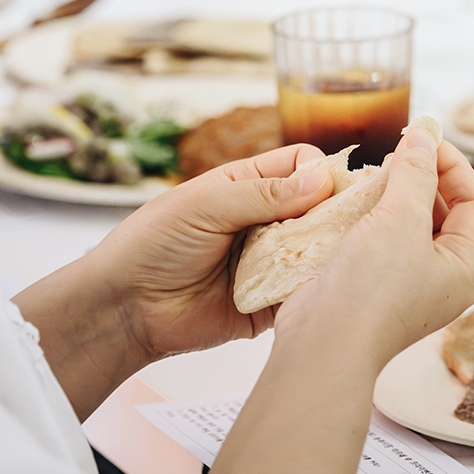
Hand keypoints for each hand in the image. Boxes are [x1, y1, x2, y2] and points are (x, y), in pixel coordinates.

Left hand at [91, 144, 334, 359]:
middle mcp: (265, 220)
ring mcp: (269, 261)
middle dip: (335, 213)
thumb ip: (263, 194)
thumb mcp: (207, 205)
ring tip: (337, 257)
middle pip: (319, 207)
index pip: (301, 165)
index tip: (334, 190)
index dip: (323, 171)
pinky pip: (303, 292)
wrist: (125, 308)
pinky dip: (315, 289)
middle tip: (347, 227)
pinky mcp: (270, 301)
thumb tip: (323, 179)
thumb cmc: (154, 242)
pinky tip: (323, 288)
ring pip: (318, 249)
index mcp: (248, 185)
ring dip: (327, 251)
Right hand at [274, 129, 473, 368]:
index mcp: (463, 268)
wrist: (323, 343)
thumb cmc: (370, 288)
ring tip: (377, 171)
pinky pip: (385, 239)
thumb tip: (425, 136)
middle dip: (426, 177)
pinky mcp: (375, 284)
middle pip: (447, 213)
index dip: (454, 165)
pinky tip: (356, 198)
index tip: (425, 138)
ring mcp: (407, 283)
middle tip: (400, 151)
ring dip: (399, 194)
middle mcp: (441, 278)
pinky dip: (376, 214)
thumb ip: (416, 173)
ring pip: (413, 225)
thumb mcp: (400, 220)